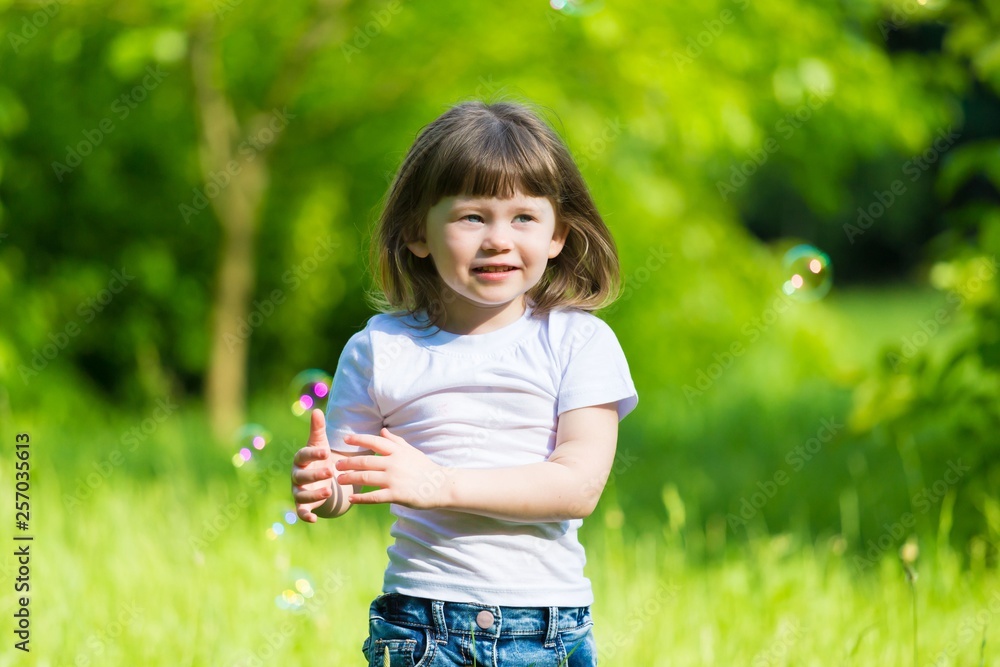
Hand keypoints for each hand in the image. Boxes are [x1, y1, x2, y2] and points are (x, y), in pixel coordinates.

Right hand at [291, 409, 335, 522]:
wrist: (320, 477)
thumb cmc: (319, 457)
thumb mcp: (320, 443)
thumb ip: (318, 429)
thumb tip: (317, 410)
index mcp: (301, 459)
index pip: (304, 455)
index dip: (314, 454)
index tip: (327, 452)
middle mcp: (297, 475)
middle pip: (301, 476)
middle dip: (315, 474)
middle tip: (331, 471)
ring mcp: (299, 490)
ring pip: (301, 494)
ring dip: (314, 493)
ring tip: (330, 490)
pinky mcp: (302, 504)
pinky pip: (301, 511)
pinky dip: (305, 516)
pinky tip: (315, 519)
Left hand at [335, 428, 450, 509]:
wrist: (441, 485)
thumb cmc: (425, 468)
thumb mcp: (411, 451)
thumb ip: (395, 441)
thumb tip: (382, 430)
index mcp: (398, 451)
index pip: (374, 441)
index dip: (358, 439)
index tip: (345, 439)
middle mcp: (394, 463)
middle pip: (365, 461)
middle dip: (348, 463)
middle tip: (336, 465)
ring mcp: (394, 479)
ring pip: (366, 478)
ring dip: (350, 478)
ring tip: (340, 480)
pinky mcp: (396, 495)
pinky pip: (374, 496)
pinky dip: (361, 498)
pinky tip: (352, 499)